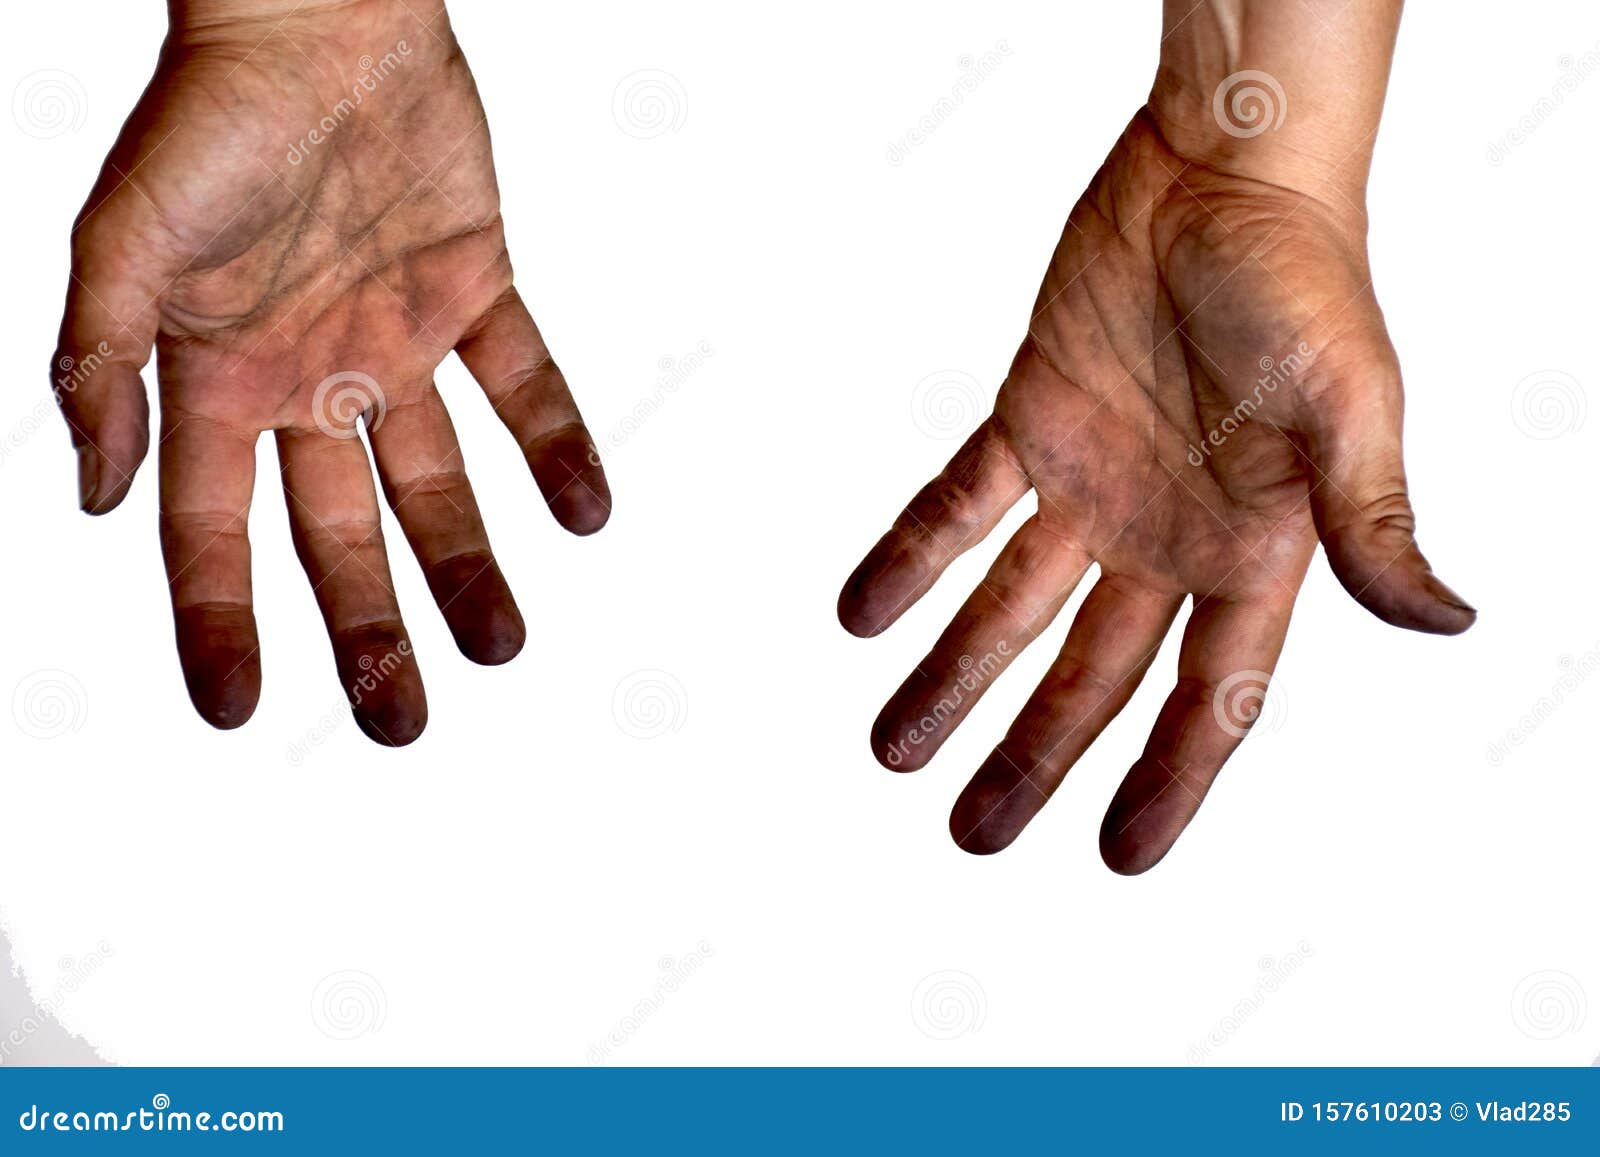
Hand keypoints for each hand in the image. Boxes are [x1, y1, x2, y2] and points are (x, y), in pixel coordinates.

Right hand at [52, 0, 608, 743]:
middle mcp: (309, 377)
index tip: (235, 712)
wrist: (319, 18)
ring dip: (471, 562)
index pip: (213, 535)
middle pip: (339, 535)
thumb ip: (102, 368)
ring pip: (438, 480)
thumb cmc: (208, 117)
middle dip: (369, 628)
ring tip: (503, 644)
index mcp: (219, 382)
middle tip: (404, 721)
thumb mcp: (126, 247)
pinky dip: (558, 444)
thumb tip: (91, 495)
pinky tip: (586, 513)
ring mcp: (393, 339)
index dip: (221, 624)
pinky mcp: (471, 289)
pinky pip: (525, 383)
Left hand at [837, 9, 1472, 871]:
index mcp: (1255, 550)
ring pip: (1012, 605)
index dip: (1171, 778)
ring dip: (953, 675)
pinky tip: (863, 614)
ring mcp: (1094, 484)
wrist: (1219, 171)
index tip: (1119, 855)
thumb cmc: (1302, 275)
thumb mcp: (1350, 407)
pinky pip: (960, 505)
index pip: (1211, 693)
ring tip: (891, 746)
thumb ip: (1372, 519)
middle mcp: (1168, 536)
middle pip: (1091, 674)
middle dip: (1032, 753)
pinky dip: (911, 558)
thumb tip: (1443, 621)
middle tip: (972, 833)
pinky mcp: (1032, 421)